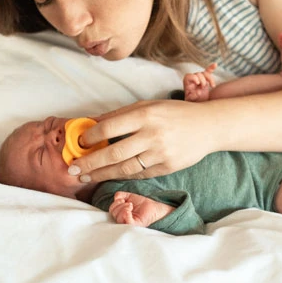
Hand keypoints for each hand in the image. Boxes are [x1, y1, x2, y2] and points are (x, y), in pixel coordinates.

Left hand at [70, 98, 214, 181]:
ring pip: (124, 168)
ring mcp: (160, 153)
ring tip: (86, 177)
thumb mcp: (147, 106)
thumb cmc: (174, 113)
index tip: (79, 143)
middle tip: (73, 169)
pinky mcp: (167, 167)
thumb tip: (90, 122)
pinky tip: (110, 176)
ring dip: (102, 174)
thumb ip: (119, 115)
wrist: (208, 126)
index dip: (90, 137)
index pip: (109, 127)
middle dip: (89, 163)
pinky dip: (122, 176)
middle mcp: (152, 134)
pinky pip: (139, 174)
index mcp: (145, 114)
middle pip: (113, 152)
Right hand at [109, 191, 174, 226]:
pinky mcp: (135, 226)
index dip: (115, 204)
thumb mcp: (128, 196)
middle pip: (114, 214)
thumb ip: (120, 195)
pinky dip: (126, 214)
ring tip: (131, 206)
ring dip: (123, 208)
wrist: (153, 207)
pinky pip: (126, 222)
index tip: (122, 200)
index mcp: (120, 214)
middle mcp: (123, 220)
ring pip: (118, 218)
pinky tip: (130, 209)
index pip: (111, 211)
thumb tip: (115, 198)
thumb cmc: (142, 204)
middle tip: (130, 204)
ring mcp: (128, 224)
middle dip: (120, 205)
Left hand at [183, 63, 216, 101]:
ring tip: (212, 86)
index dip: (194, 78)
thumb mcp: (191, 101)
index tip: (198, 83)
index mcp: (187, 83)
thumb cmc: (192, 101)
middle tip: (203, 88)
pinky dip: (211, 68)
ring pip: (205, 73)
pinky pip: (208, 72)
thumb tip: (198, 92)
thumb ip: (193, 97)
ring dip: (210, 79)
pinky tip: (215, 64)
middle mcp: (193, 79)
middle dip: (202, 80)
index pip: (189, 76)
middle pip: (198, 74)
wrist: (198, 102)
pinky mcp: (206, 79)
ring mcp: (200, 78)